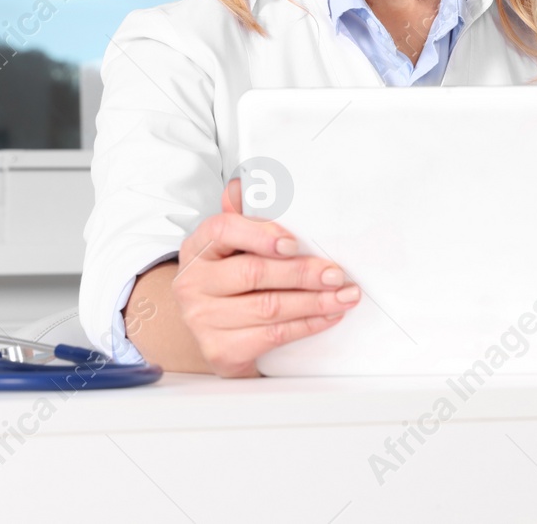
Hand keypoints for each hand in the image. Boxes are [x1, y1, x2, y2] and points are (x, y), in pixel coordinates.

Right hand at [169, 177, 360, 376]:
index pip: (224, 230)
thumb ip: (244, 220)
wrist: (213, 334)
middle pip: (253, 273)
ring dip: (315, 301)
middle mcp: (193, 284)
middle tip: (336, 273)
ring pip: (269, 307)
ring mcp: (203, 320)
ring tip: (343, 295)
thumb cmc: (228, 284)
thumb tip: (247, 186)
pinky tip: (327, 315)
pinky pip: (273, 336)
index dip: (261, 234)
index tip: (293, 242)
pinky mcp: (221, 350)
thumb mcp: (230, 250)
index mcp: (198, 249)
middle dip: (303, 272)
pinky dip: (307, 324)